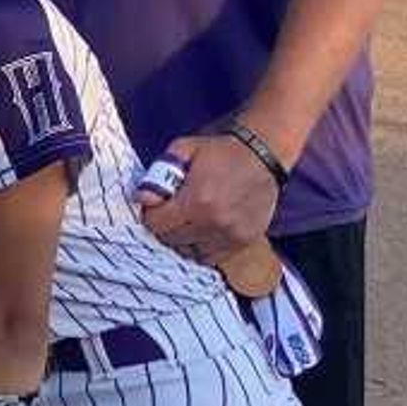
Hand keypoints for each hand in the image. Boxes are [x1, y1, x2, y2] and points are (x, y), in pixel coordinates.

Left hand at [137, 130, 277, 266]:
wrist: (264, 155)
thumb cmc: (221, 151)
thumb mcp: (184, 149)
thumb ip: (158, 172)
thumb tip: (142, 199)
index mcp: (197, 200)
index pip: (156, 224)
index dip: (151, 215)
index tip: (156, 207)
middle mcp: (214, 222)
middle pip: (171, 240)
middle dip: (165, 227)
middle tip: (171, 213)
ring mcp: (231, 234)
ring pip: (190, 251)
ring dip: (183, 239)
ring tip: (188, 221)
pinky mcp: (244, 240)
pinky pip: (212, 256)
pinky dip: (202, 247)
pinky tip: (203, 229)